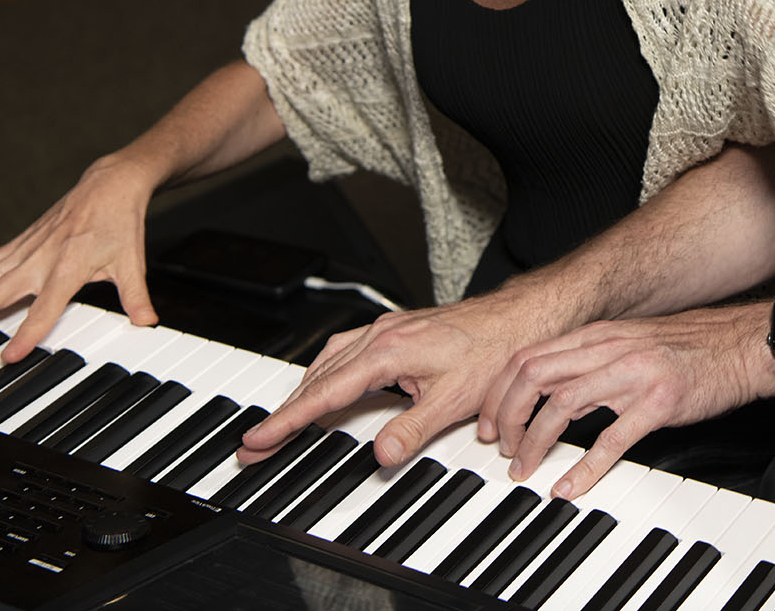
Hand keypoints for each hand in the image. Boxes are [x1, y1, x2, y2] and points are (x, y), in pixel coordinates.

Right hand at [0, 156, 159, 362]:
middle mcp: (41, 258)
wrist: (111, 184)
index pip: (45, 309)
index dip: (27, 334)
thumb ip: (135, 296)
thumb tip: (148, 322)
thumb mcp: (133, 262)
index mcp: (69, 266)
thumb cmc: (121, 223)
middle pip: (0, 294)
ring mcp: (27, 248)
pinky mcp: (21, 241)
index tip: (8, 357)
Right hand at [239, 283, 579, 468]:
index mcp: (386, 351)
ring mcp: (385, 330)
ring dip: (301, 392)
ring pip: (326, 362)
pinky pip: (344, 351)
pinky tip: (324, 389)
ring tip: (281, 424)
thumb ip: (413, 429)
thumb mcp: (454, 398)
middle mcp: (379, 335)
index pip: (324, 392)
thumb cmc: (493, 350)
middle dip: (283, 412)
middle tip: (256, 443)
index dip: (288, 419)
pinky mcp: (394, 330)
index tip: (259, 439)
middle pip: (315, 377)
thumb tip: (381, 455)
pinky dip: (325, 374)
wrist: (518, 319)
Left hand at [481, 305, 766, 499]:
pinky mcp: (658, 402)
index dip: (498, 392)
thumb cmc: (690, 348)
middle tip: (500, 449)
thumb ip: (591, 364)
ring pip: (561, 405)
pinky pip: (611, 439)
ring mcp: (633, 374)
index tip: (489, 423)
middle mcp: (609, 349)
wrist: (741, 344)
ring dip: (534, 441)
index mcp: (598, 336)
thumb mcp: (630, 345)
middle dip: (505, 416)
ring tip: (525, 469)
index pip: (528, 357)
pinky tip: (570, 487)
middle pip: (533, 376)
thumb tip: (554, 396)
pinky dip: (583, 467)